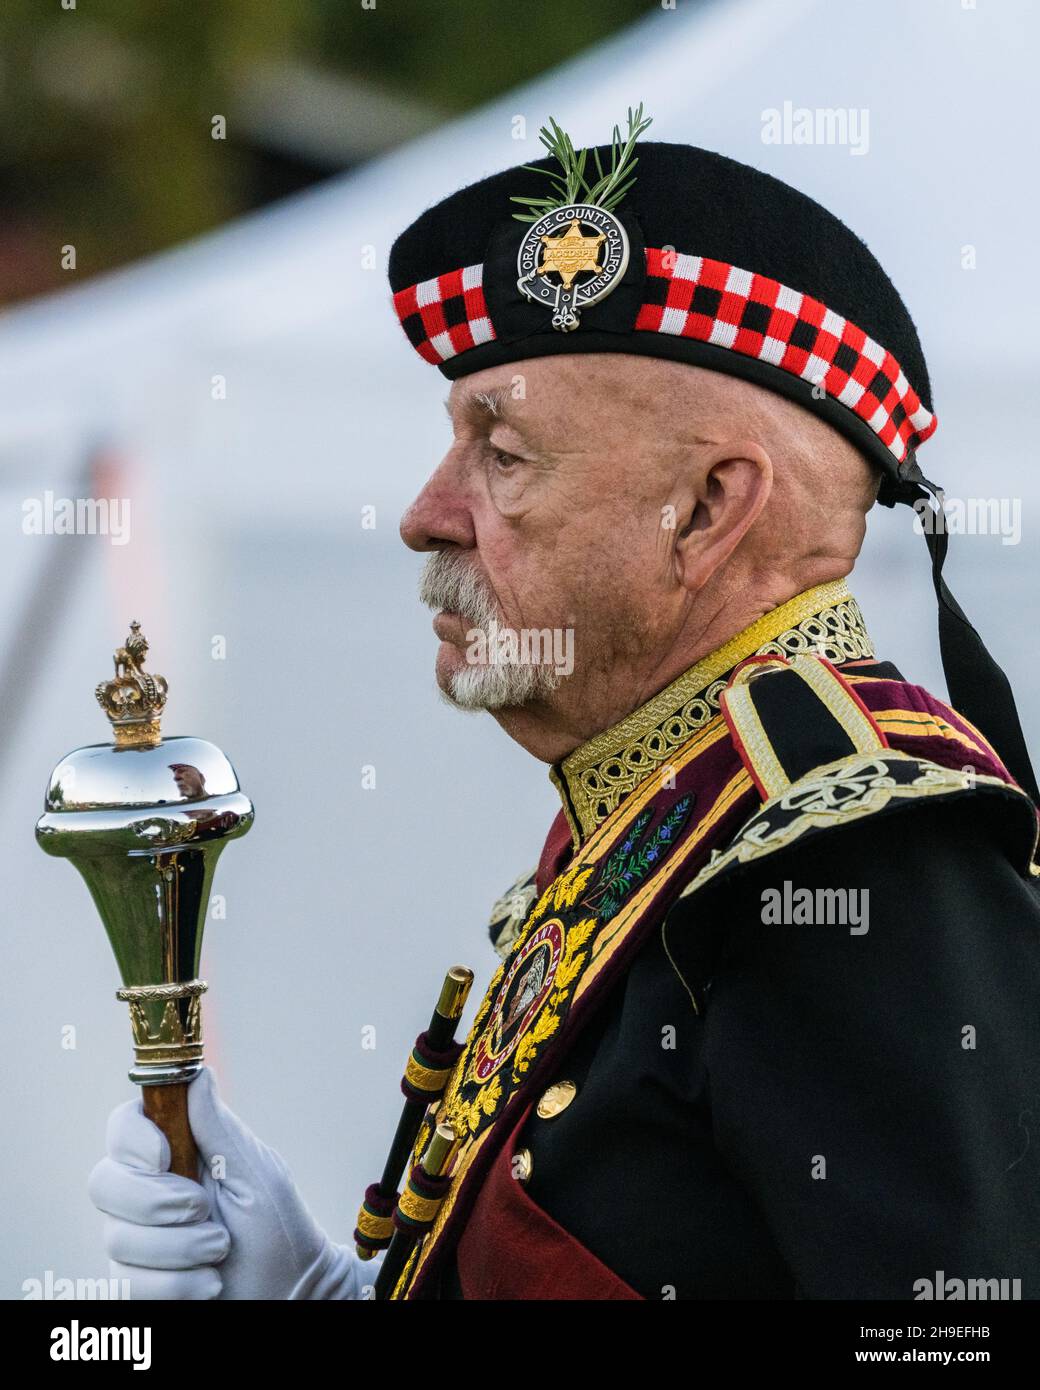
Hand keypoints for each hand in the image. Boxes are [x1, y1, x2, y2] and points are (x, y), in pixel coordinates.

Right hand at [88, 1066, 375, 1299]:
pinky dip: (174, 1285)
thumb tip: (197, 1073)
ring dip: (178, 1248)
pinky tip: (209, 1283)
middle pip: (103, 1182)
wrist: (290, 1290)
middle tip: (203, 1209)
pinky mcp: (137, 1282)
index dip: (131, 1139)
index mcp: (177, 1150)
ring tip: (221, 1248)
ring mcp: (138, 1237)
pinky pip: (125, 1283)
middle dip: (155, 1201)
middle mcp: (147, 1190)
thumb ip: (219, 1128)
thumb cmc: (279, 1226)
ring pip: (116, 1237)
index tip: (163, 1156)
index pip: (123, 1126)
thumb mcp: (255, 1172)